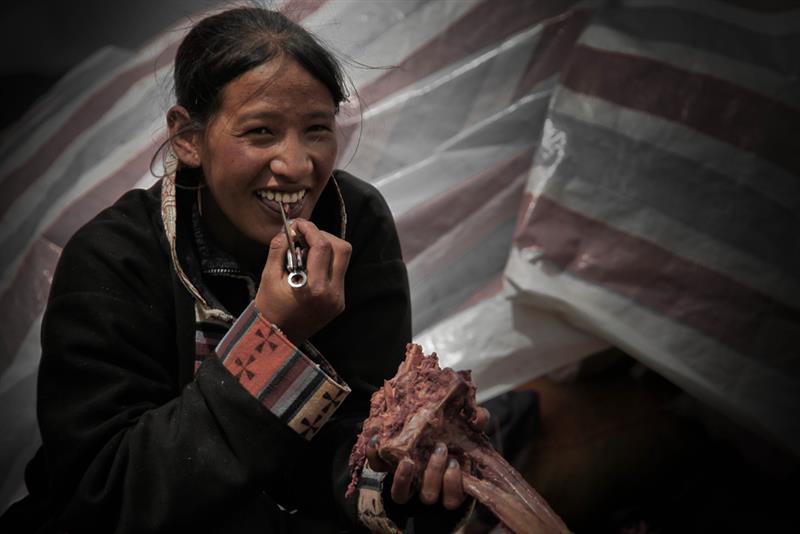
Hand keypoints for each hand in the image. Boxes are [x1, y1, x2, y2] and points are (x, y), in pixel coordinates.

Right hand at [255, 219, 351, 343]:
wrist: (276, 340)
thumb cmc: (269, 309)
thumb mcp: (268, 277)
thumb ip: (279, 250)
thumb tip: (288, 229)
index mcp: (315, 288)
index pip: (322, 247)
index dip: (310, 229)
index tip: (297, 224)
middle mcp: (333, 293)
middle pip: (342, 249)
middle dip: (324, 236)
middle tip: (304, 236)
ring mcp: (339, 299)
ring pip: (343, 260)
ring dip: (327, 249)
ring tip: (306, 250)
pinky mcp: (339, 303)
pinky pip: (339, 274)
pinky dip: (326, 264)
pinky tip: (310, 267)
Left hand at [365, 407, 489, 509]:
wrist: (424, 427)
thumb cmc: (451, 434)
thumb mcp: (467, 427)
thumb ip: (476, 421)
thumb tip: (479, 417)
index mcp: (449, 484)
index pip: (453, 499)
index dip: (453, 486)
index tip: (455, 462)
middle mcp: (426, 487)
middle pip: (429, 495)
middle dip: (434, 474)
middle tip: (440, 448)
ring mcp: (405, 480)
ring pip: (401, 494)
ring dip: (403, 478)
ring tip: (408, 460)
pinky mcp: (386, 467)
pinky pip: (377, 468)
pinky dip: (374, 455)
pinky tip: (377, 440)